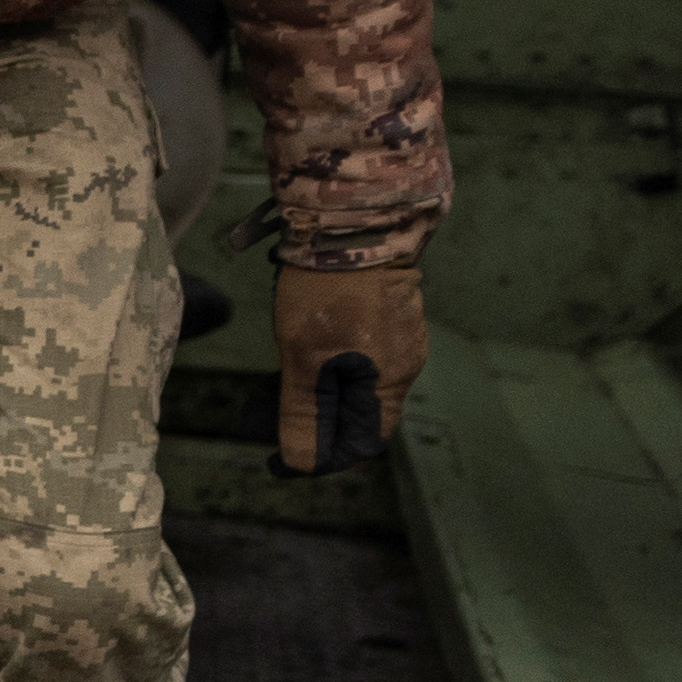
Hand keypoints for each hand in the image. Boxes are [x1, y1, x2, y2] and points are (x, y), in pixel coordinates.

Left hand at [271, 263, 428, 474]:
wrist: (352, 218)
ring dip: (327, 390)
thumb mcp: (304, 359)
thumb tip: (300, 463)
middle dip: (322, 423)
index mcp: (390, 382)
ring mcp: (401, 333)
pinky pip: (364, 352)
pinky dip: (336, 363)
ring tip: (286, 380)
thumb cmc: (327, 293)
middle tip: (277, 416)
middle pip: (363, 413)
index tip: (287, 454)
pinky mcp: (391, 309)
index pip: (363, 442)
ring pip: (362, 381)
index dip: (327, 455)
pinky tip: (308, 348)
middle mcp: (405, 362)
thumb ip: (305, 411)